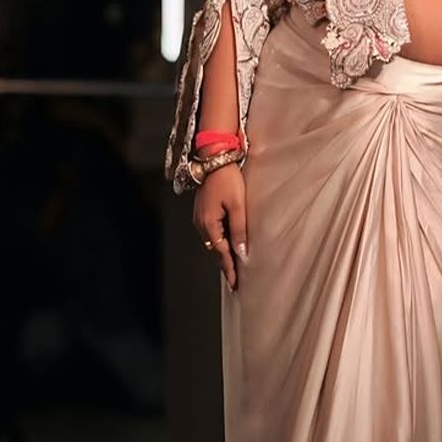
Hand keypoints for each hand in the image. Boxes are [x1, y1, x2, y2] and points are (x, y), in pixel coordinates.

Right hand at [191, 164, 247, 290]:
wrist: (214, 158)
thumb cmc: (228, 179)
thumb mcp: (238, 206)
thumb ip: (239, 230)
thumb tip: (241, 252)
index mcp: (209, 224)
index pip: (221, 253)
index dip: (229, 268)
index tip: (234, 283)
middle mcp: (201, 223)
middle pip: (215, 249)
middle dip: (225, 263)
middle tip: (234, 279)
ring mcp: (200, 217)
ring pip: (213, 241)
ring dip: (222, 252)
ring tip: (232, 265)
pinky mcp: (202, 210)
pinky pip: (211, 231)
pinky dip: (219, 240)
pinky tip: (227, 243)